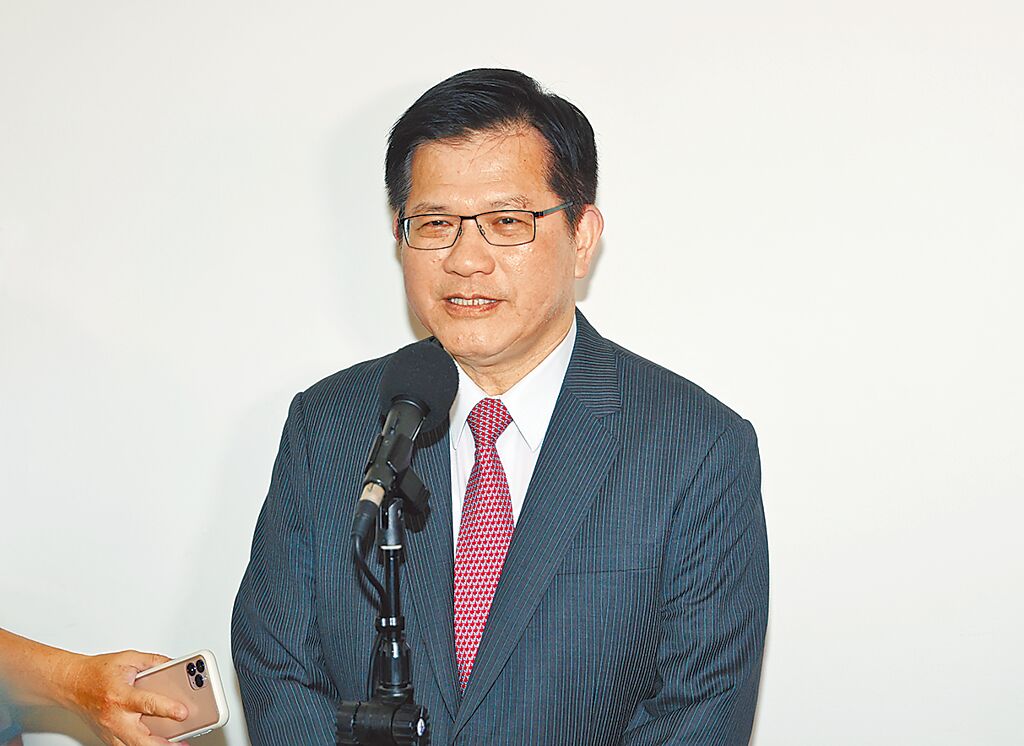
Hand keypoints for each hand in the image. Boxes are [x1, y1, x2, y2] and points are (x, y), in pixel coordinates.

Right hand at [57, 650, 189, 745]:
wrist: (71, 684)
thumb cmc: (96, 672)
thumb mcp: (128, 659)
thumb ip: (154, 661)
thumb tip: (175, 664)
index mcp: (120, 696)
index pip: (147, 704)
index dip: (167, 709)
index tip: (183, 712)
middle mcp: (114, 717)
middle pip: (141, 739)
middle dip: (164, 744)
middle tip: (183, 743)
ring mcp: (110, 731)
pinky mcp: (108, 737)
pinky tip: (156, 744)